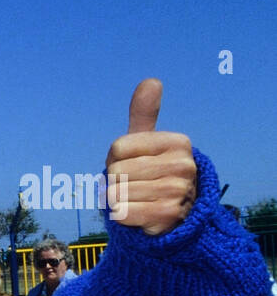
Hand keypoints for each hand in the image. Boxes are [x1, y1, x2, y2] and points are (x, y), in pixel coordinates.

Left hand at [105, 79, 196, 235]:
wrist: (173, 213)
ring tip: (136, 199)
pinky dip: (121, 215)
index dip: (114, 159)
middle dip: (115, 181)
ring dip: (117, 199)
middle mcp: (182, 165)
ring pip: (117, 193)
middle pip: (116, 171)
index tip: (131, 164)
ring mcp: (177, 191)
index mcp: (177, 142)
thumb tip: (152, 80)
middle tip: (133, 184)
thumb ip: (144, 114)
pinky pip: (122, 212)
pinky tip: (137, 213)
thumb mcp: (148, 142)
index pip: (117, 148)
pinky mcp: (167, 215)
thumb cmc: (152, 171)